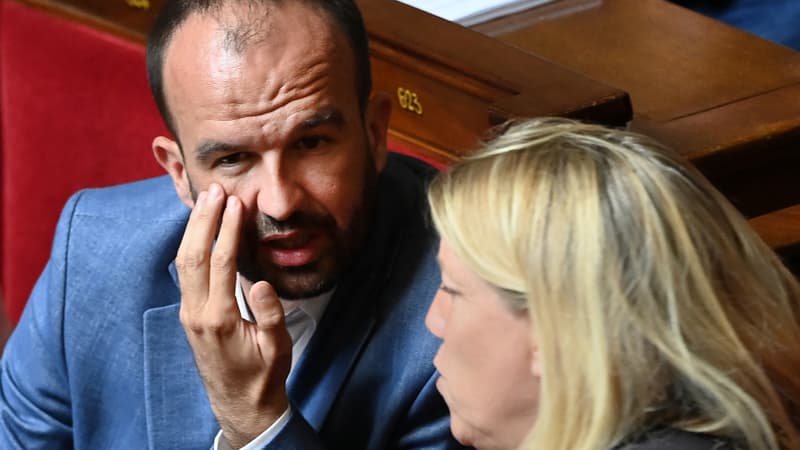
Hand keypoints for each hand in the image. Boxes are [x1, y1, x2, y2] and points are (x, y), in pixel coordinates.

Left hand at [176, 183, 291, 447]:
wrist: (239, 403)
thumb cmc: (263, 375)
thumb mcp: (277, 349)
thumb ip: (270, 315)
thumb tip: (260, 282)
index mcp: (220, 319)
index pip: (221, 263)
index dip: (228, 230)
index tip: (237, 204)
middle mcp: (197, 313)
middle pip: (193, 256)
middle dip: (203, 220)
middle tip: (214, 190)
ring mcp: (189, 313)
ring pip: (183, 262)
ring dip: (193, 229)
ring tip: (205, 200)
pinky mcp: (189, 314)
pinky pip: (185, 272)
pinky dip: (190, 245)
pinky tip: (198, 229)